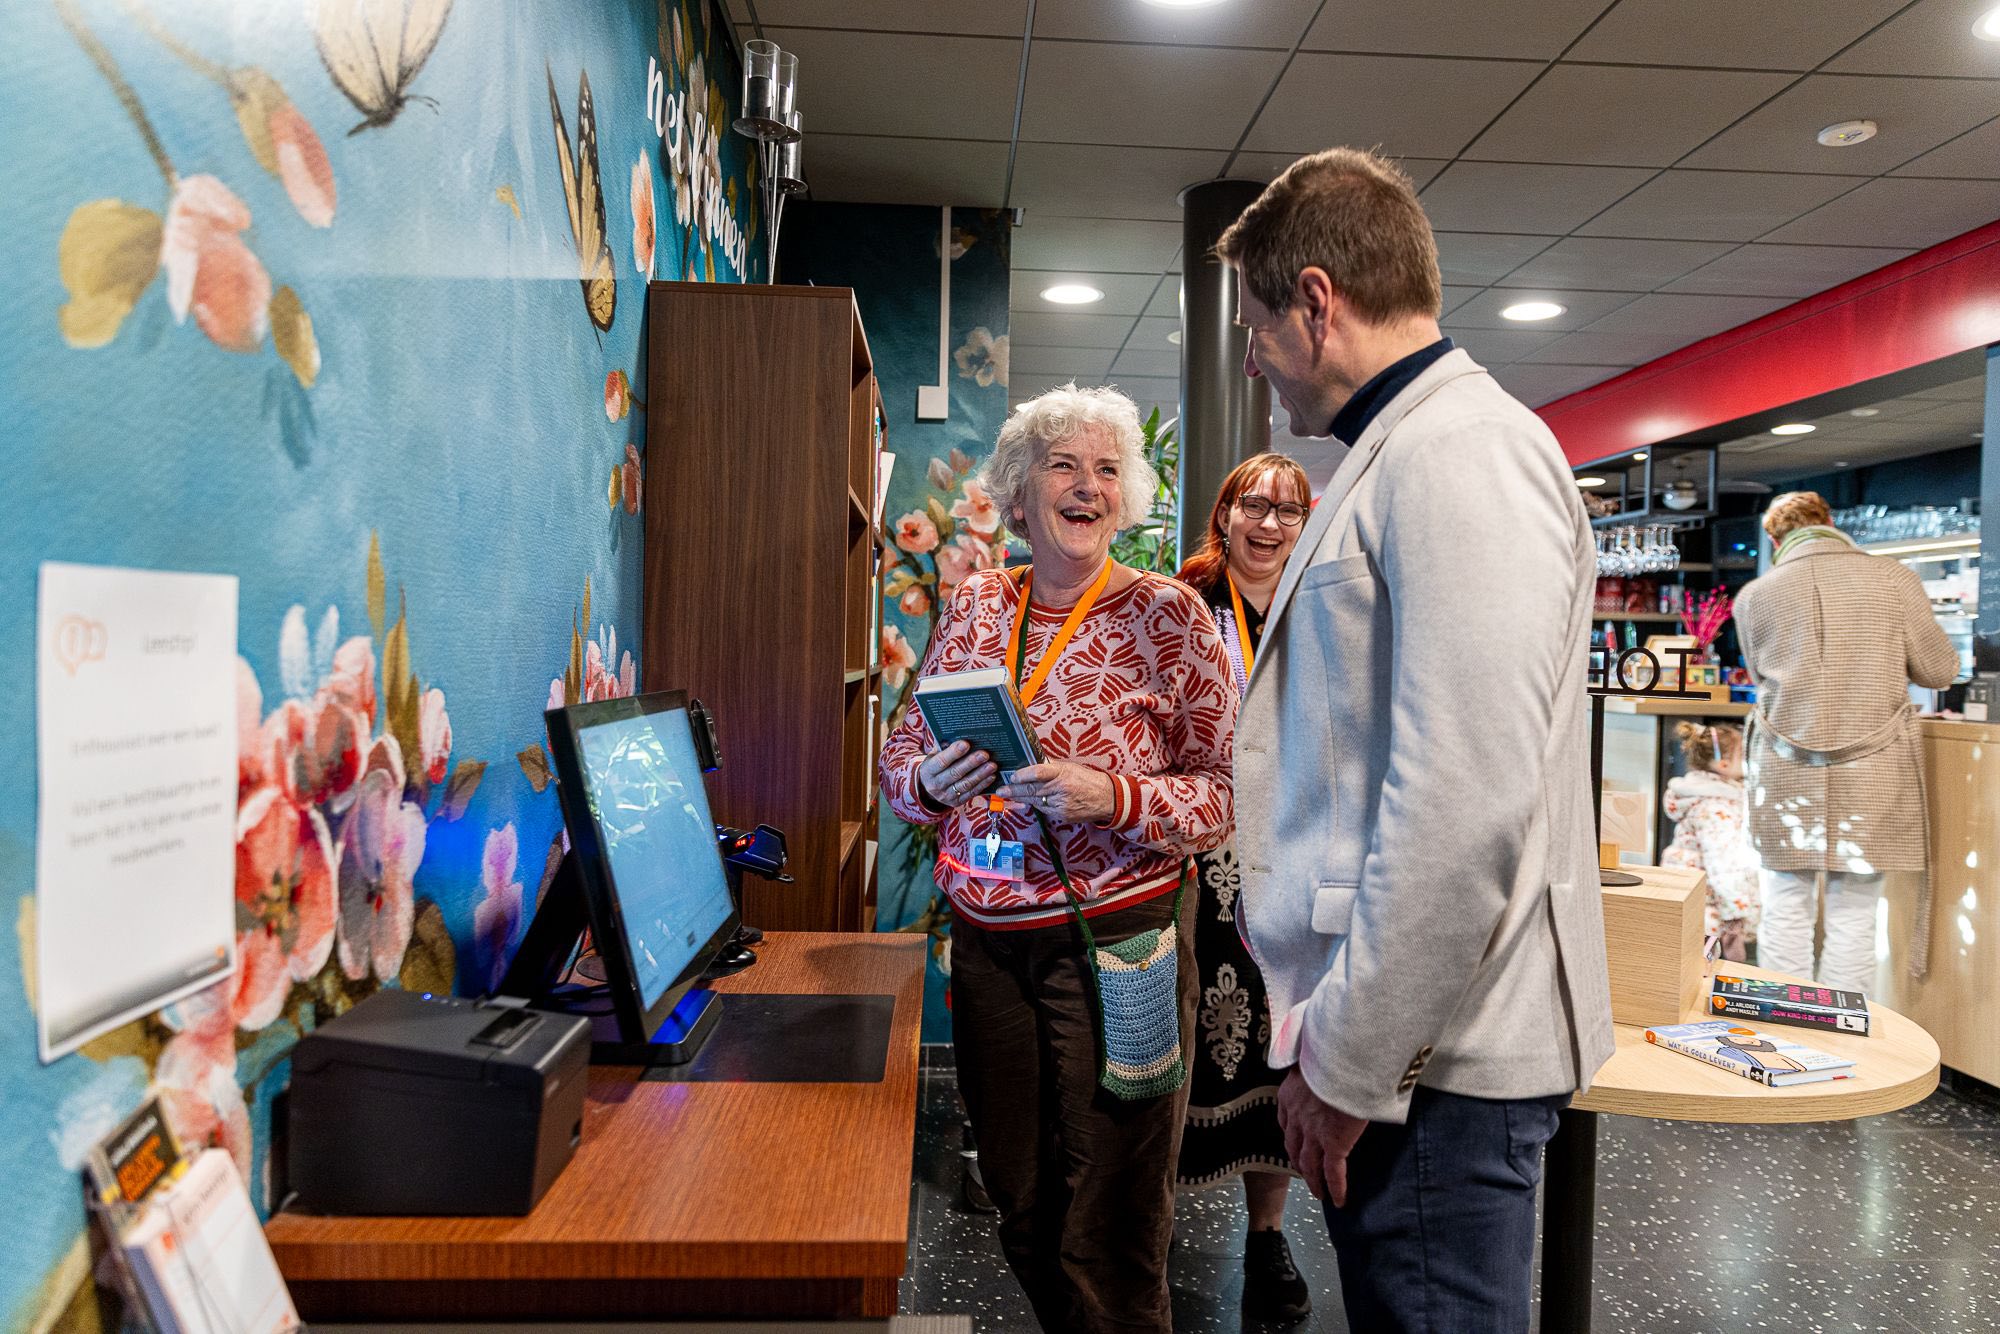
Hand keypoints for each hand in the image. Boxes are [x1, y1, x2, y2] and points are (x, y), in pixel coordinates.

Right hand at [918, 740, 996, 808]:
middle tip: (984, 754)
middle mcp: (935, 785)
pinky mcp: (956, 802)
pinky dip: (982, 784)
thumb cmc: (935, 766)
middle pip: (955, 773)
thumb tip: (959, 735)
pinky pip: (971, 793)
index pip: (941, 761)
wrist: (928, 789)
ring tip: (992, 765)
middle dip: (971, 763)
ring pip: (965, 784)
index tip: (966, 743)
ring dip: (980, 774)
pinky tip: (991, 776)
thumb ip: (943, 748)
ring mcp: (946, 795)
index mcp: (928, 771)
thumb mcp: (933, 757)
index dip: (953, 753)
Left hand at [994, 760, 1115, 824]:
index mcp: (1063, 773)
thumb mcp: (1070, 767)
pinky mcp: (1062, 815)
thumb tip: (1032, 764)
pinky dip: (1035, 804)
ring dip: (1020, 798)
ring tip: (1007, 795)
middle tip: (1000, 790)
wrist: (1107, 798)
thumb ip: (1051, 767)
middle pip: (1032, 789)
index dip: (1023, 775)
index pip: (1038, 773)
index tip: (1012, 776)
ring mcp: (1061, 804)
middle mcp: (1061, 788)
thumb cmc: (1088, 779)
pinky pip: (1044, 809)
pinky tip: (1026, 801)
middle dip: (1014, 790)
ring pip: (1035, 801)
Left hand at [1277, 1068, 1368, 1206]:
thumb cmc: (1334, 1051)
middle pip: (1293, 1147)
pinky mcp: (1334, 1142)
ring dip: (1313, 1181)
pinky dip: (1336, 1188)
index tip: (1295, 1144)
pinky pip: (1333, 1172)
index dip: (1290, 1136)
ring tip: (1318, 1193)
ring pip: (1309, 1164)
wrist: (1344, 1057)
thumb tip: (1322, 1067)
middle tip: (1304, 1173)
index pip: (1285, 1122)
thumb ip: (1314, 1068)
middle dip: (1298, 1162)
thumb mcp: (1314, 1058)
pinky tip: (1339, 1200)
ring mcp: (1314, 1132)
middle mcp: (1297, 1116)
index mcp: (1289, 1094)